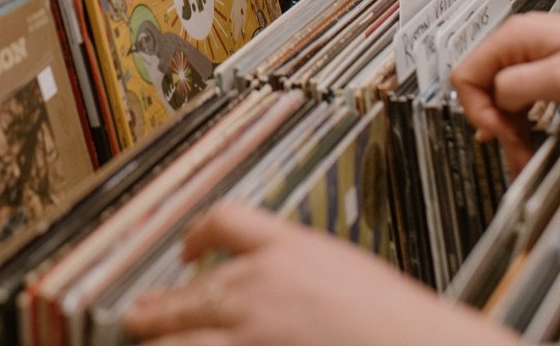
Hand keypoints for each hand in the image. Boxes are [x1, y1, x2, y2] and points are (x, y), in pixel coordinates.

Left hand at [123, 204, 515, 344]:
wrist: (422, 349)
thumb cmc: (397, 321)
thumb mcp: (342, 268)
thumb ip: (297, 269)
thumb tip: (268, 280)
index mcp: (287, 249)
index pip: (224, 222)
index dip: (197, 235)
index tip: (187, 250)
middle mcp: (258, 287)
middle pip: (189, 291)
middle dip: (158, 308)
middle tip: (138, 315)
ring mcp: (251, 336)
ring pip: (181, 340)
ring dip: (160, 342)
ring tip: (142, 341)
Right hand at [451, 12, 559, 171]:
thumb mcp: (559, 80)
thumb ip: (515, 88)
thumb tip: (493, 100)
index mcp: (513, 38)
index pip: (465, 75)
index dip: (476, 110)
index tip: (500, 136)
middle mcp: (518, 41)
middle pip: (482, 85)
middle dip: (493, 123)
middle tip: (516, 154)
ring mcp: (535, 52)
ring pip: (502, 93)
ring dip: (509, 125)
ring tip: (524, 154)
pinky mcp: (551, 64)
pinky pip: (523, 92)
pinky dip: (523, 117)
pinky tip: (529, 135)